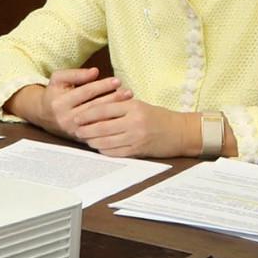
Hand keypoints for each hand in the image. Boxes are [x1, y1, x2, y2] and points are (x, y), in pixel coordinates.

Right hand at [33, 67, 123, 139]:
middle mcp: (66, 118)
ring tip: (129, 101)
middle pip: (94, 107)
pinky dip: (111, 121)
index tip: (117, 81)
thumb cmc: (54, 93)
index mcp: (60, 103)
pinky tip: (122, 114)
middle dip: (113, 98)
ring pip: (98, 119)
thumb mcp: (58, 79)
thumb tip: (95, 72)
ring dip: (115, 110)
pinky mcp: (80, 137)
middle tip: (128, 92)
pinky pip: (98, 130)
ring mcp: (74, 130)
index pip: (85, 92)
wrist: (44, 115)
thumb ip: (75, 74)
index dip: (102, 86)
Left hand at [67, 89, 194, 158]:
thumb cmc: (158, 117)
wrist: (182, 132)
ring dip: (92, 141)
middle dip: (85, 130)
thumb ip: (119, 105)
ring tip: (85, 139)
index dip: (86, 114)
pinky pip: (115, 152)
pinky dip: (104, 150)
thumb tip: (93, 107)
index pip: (103, 109)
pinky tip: (99, 147)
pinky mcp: (138, 150)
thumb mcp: (139, 105)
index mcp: (132, 107)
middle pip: (101, 127)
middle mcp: (133, 122)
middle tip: (76, 131)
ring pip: (106, 141)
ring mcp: (136, 138)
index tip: (76, 117)